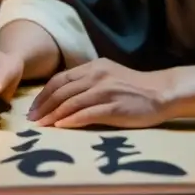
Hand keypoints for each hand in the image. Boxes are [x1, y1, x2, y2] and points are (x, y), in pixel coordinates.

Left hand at [27, 58, 171, 128]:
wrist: (161, 92)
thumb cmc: (134, 88)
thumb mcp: (109, 75)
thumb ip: (88, 81)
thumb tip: (61, 96)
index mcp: (94, 67)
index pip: (61, 79)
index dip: (44, 94)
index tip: (34, 107)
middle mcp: (98, 76)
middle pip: (62, 91)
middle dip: (43, 106)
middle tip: (32, 120)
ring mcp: (106, 91)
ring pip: (71, 103)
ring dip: (53, 116)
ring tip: (42, 126)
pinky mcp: (114, 107)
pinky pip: (87, 114)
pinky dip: (71, 121)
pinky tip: (61, 127)